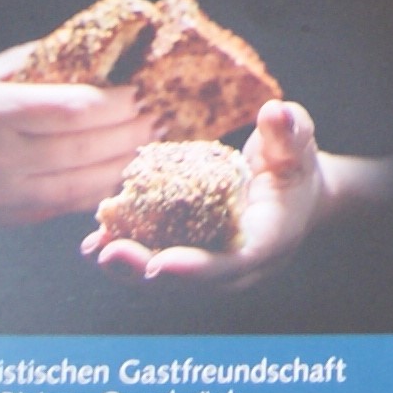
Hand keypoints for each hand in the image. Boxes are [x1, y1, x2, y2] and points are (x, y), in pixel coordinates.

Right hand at [0, 41, 154, 221]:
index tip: (143, 88)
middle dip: (130, 132)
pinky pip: (59, 209)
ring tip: (153, 144)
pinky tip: (120, 174)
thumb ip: (35, 62)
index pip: (69, 109)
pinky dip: (95, 193)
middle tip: (163, 114)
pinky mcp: (0, 217)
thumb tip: (90, 45)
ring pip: (76, 185)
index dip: (115, 102)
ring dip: (121, 165)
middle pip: (81, 148)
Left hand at [79, 103, 370, 286]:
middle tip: (107, 252)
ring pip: (170, 280)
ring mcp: (217, 268)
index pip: (234, 263)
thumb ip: (289, 130)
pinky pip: (160, 264)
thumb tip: (275, 111)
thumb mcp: (298, 144)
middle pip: (191, 281)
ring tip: (94, 246)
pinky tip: (98, 241)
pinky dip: (130, 255)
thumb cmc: (296, 166)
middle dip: (146, 270)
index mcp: (271, 241)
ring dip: (128, 267)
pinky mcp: (196, 259)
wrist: (295, 195)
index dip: (196, 267)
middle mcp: (242, 267)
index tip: (160, 263)